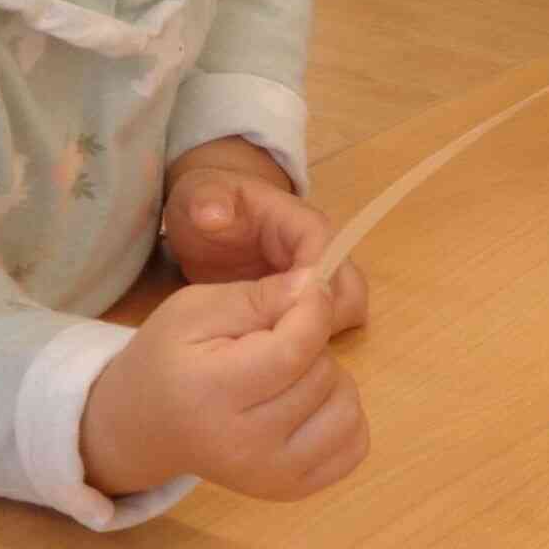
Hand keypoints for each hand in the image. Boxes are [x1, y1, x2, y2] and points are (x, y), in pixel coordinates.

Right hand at [81, 271, 370, 501]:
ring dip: (329, 380)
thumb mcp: (196, 310)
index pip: (294, 350)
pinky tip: (307, 405)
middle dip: (310, 345)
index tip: (311, 289)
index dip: (314, 311)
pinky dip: (341, 415)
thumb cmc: (171, 360)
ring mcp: (271, 475)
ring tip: (288, 375)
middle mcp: (245, 445)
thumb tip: (315, 286)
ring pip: (347, 408)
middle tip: (273, 345)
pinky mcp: (292, 490)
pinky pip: (355, 444)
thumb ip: (259, 297)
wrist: (144, 428)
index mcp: (212, 393)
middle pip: (322, 375)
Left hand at [164, 141, 367, 335]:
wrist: (210, 215)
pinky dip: (307, 345)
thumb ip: (207, 201)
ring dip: (316, 337)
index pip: (330, 258)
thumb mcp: (200, 195)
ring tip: (268, 349)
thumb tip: (214, 216)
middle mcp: (324, 254)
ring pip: (344, 314)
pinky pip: (325, 328)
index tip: (282, 317)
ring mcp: (320, 281)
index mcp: (305, 225)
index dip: (312, 290)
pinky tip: (270, 353)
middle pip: (348, 293)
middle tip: (271, 341)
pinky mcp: (310, 303)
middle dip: (320, 321)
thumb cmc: (210, 202)